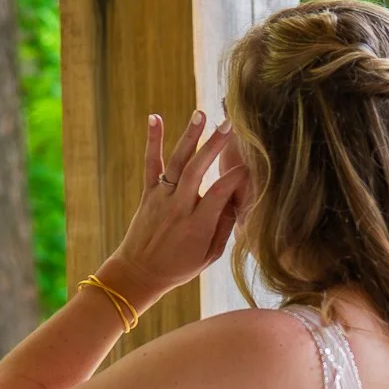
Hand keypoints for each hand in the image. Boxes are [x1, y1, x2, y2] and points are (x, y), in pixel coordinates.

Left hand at [99, 111, 249, 313]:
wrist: (138, 274)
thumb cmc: (178, 268)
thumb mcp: (208, 256)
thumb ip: (224, 228)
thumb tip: (238, 199)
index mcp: (197, 226)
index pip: (219, 193)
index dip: (236, 176)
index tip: (251, 163)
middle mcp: (178, 208)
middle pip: (197, 171)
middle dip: (214, 146)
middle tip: (230, 124)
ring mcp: (161, 199)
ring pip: (177, 163)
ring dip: (189, 137)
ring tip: (201, 114)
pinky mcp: (148, 194)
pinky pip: (151, 164)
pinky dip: (153, 141)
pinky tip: (155, 117)